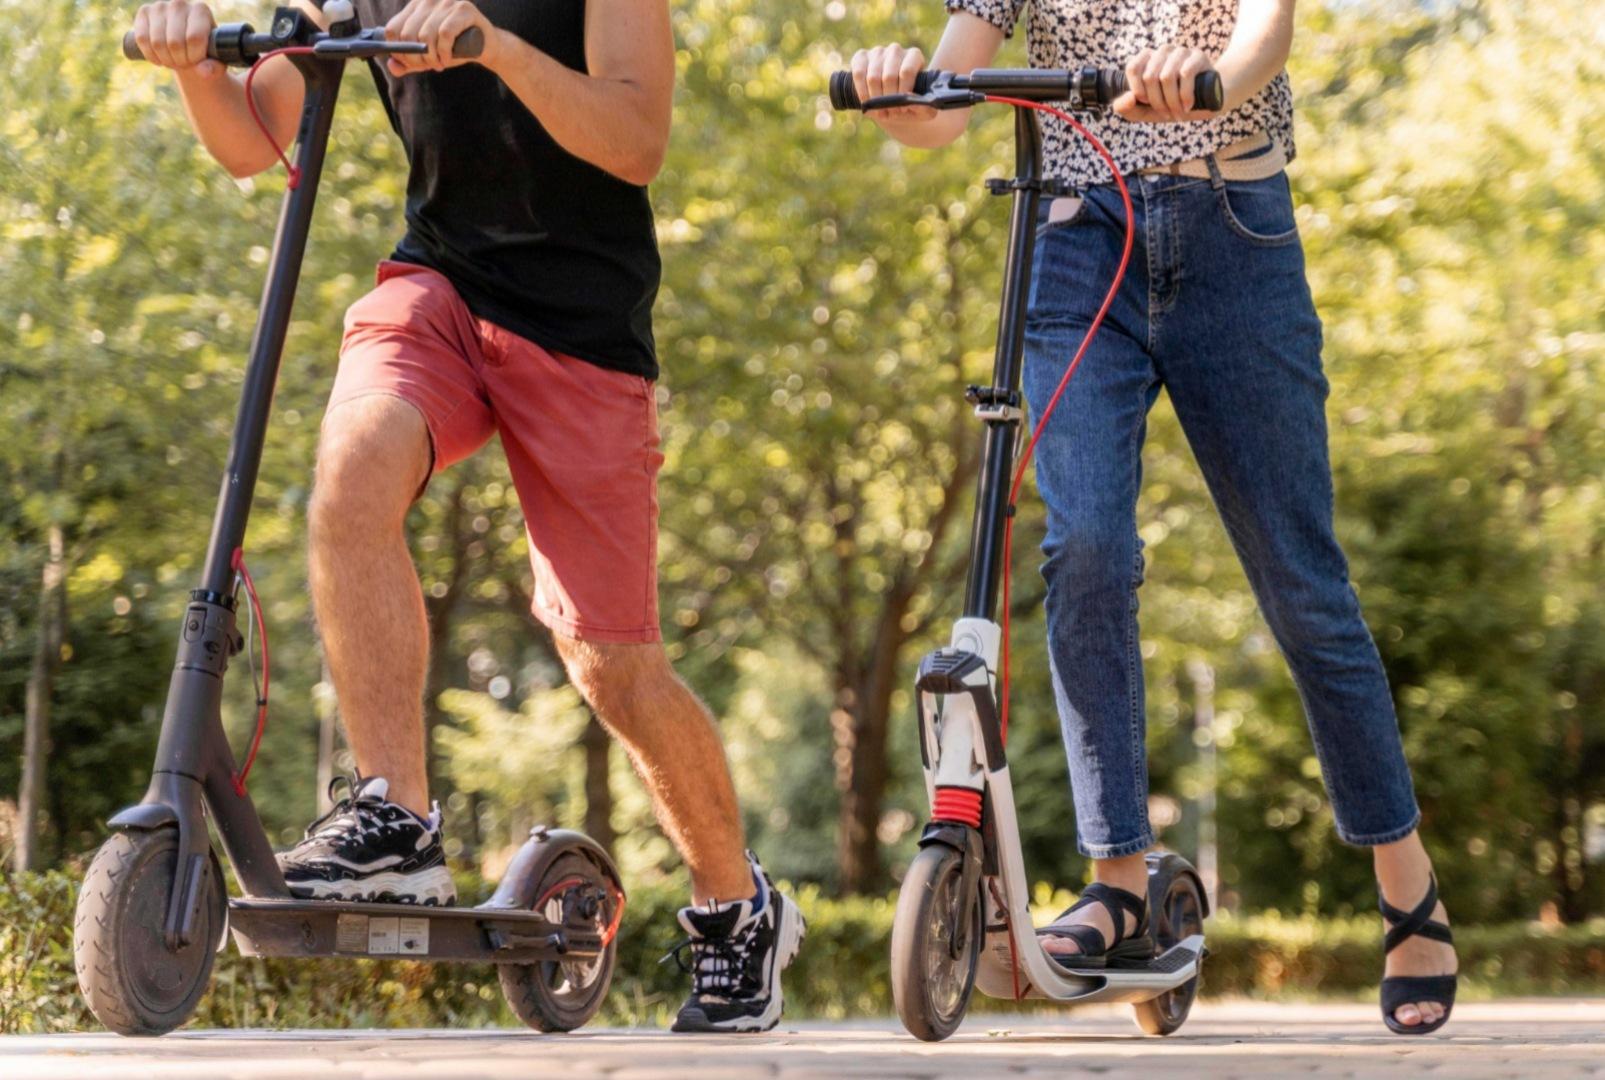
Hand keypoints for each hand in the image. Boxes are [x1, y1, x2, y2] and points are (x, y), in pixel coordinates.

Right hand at [131, 0, 222, 79]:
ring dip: (166, 59)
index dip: (194, 57)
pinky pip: (142, 39)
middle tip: (185, 63)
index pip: (194, 39)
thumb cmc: (206, 52)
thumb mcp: (216, 62)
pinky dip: (151, 55)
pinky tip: (160, 59)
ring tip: (174, 61)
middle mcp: (179, 3)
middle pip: (174, 42)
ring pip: (157, 42)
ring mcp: (159, 6)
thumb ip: (215, 67)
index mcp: (201, 10)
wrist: (188, 44)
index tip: (197, 61)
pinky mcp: (144, 12)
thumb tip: (204, 71)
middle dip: (180, 61)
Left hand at [384, 0, 498, 75]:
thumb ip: (408, 62)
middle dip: (416, 58)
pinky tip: (447, 60)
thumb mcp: (427, 56)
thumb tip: (392, 66)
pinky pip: (445, 34)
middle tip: (429, 66)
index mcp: (415, 6)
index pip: (393, 29)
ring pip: (426, 36)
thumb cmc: (455, 49)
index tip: (411, 63)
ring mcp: (446, 1)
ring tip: (439, 65)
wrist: (486, 46)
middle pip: (408, 35)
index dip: (398, 51)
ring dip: (431, 58)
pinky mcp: (463, 8)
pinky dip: (444, 53)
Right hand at [850, 43, 935, 124]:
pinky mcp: (861, 57)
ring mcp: (877, 52)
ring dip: (875, 100)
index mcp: (914, 56)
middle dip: (888, 100)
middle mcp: (896, 50)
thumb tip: (910, 99)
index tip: (902, 109)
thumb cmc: (910, 106)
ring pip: (873, 77)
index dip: (902, 93)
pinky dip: (861, 92)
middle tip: (890, 114)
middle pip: (889, 76)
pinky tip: (867, 104)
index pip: (906, 72)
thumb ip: (924, 108)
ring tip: (880, 112)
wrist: (892, 104)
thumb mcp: (924, 111)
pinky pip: (858, 73)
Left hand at [1114, 44, 1218, 122]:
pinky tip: (1188, 106)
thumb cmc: (1171, 104)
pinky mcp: (1198, 56)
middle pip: (1150, 76)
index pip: (1133, 68)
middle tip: (1166, 114)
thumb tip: (1128, 99)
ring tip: (1178, 113)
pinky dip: (1185, 95)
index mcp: (1147, 59)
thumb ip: (1127, 109)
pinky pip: (1186, 73)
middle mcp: (1163, 51)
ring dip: (1172, 101)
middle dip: (1157, 102)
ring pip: (1167, 76)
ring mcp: (1181, 52)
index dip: (1137, 90)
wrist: (1206, 102)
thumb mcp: (1145, 111)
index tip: (1146, 103)